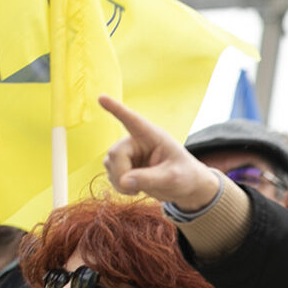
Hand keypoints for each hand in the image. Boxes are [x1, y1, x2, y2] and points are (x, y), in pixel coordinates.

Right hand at [98, 96, 223, 209]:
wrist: (186, 187)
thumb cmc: (186, 176)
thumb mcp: (173, 178)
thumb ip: (149, 179)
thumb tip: (123, 181)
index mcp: (152, 136)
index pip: (132, 120)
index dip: (116, 109)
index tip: (102, 97)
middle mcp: (137, 141)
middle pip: (115, 153)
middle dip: (121, 173)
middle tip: (134, 189)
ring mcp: (128, 154)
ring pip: (109, 164)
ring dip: (120, 181)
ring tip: (139, 189)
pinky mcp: (124, 166)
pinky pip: (110, 175)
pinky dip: (119, 186)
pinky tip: (134, 189)